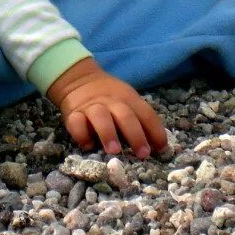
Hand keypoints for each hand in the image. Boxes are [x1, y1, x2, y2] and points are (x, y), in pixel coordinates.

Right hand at [46, 58, 167, 158]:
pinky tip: (87, 145)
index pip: (146, 113)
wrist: (79, 79)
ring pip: (101, 117)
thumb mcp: (128, 101)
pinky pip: (76, 122)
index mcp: (129, 99)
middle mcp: (111, 102)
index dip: (155, 131)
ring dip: (108, 134)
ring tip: (114, 151)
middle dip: (135, 135)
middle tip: (142, 154)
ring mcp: (92, 107)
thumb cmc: (110, 97)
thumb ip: (140, 120)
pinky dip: (81, 134)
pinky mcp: (73, 113)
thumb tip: (158, 147)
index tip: (162, 150)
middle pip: (125, 116)